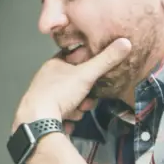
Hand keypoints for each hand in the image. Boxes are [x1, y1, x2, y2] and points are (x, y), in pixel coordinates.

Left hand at [14, 38, 130, 127]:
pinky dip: (68, 118)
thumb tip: (125, 43)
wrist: (38, 121)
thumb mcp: (86, 74)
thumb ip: (106, 60)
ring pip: (71, 100)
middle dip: (86, 94)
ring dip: (78, 108)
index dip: (87, 65)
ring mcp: (44, 97)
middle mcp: (47, 79)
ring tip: (76, 111)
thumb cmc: (59, 93)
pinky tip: (68, 121)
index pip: (73, 59)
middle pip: (75, 83)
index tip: (96, 73)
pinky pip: (63, 114)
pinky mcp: (44, 113)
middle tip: (87, 99)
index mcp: (53, 65)